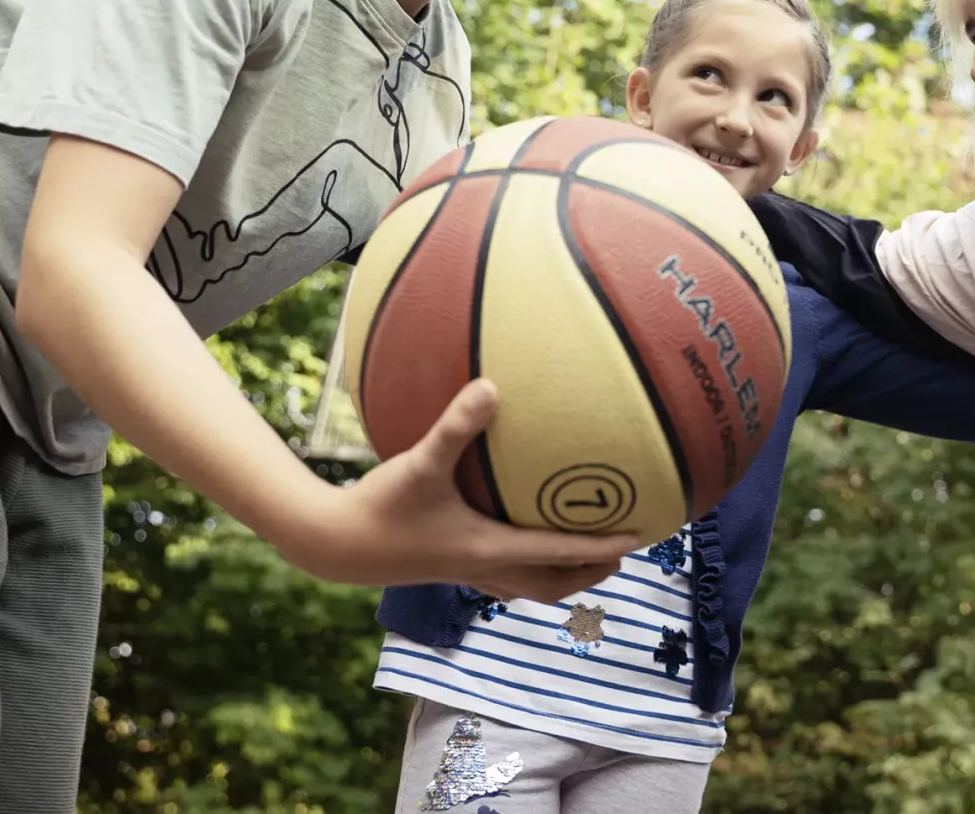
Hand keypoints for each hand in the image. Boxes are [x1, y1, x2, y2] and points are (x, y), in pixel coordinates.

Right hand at [275, 379, 637, 599]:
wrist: (337, 545)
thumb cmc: (382, 506)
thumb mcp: (421, 464)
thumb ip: (456, 427)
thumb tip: (490, 387)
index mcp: (489, 549)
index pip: (559, 552)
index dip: (601, 546)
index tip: (638, 536)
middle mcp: (485, 569)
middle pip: (554, 583)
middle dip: (593, 571)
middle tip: (627, 550)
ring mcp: (468, 574)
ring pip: (531, 587)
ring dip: (565, 576)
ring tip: (592, 556)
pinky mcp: (452, 568)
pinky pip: (505, 578)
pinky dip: (530, 568)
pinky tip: (526, 542)